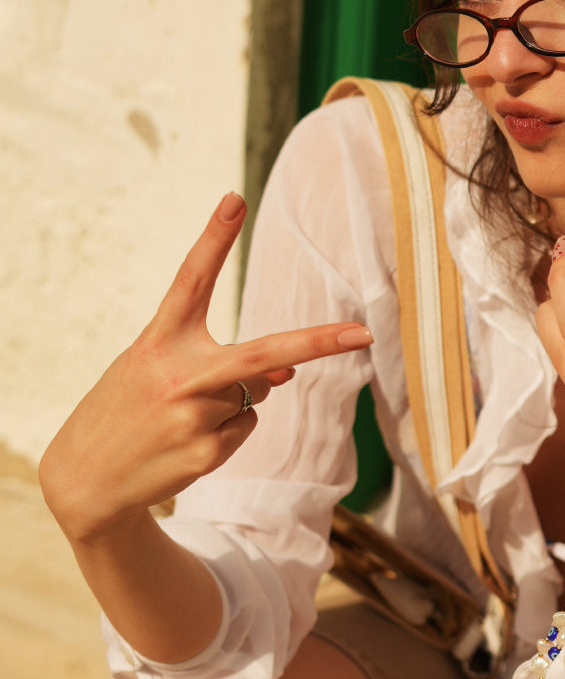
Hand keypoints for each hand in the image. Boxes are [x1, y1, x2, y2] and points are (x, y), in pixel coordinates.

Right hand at [40, 192, 373, 542]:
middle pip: (263, 351)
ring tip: (181, 418)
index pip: (190, 280)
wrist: (85, 480)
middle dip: (319, 342)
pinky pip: (248, 426)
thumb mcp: (161, 372)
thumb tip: (287, 372)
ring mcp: (193, 416)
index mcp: (157, 341)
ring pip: (257, 392)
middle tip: (365, 334)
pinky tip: (186, 442)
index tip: (235, 198)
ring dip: (235, 400)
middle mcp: (178, 374)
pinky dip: (229, 431)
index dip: (213, 238)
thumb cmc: (131, 410)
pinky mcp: (206, 452)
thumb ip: (220, 361)